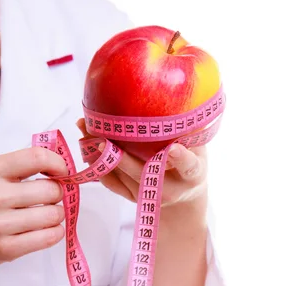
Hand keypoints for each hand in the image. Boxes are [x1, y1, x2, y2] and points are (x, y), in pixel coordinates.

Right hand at [0, 147, 67, 269]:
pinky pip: (50, 236)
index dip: (58, 165)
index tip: (62, 172)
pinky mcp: (7, 248)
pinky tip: (45, 229)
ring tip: (45, 215)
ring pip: (54, 214)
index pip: (37, 158)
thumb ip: (24, 166)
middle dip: (57, 194)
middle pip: (51, 190)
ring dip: (56, 215)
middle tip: (49, 198)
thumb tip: (61, 168)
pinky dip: (55, 232)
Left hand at [76, 119, 207, 207]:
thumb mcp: (199, 148)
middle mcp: (169, 189)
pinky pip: (111, 182)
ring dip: (101, 154)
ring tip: (85, 128)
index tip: (172, 149)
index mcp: (191, 175)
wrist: (183, 197)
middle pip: (143, 174)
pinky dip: (97, 164)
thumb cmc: (191, 162)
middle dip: (122, 159)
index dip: (181, 158)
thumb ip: (191, 128)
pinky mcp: (131, 197)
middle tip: (103, 139)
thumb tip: (182, 88)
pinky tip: (86, 143)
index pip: (188, 166)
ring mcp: (147, 195)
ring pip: (121, 177)